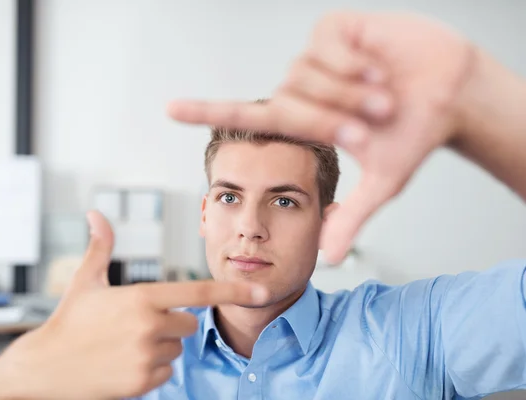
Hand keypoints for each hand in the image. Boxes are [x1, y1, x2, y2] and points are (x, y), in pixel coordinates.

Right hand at [0, 211, 267, 399]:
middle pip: (189, 324)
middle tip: (136, 326)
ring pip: (177, 349)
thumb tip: (95, 213)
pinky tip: (124, 363)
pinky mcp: (144, 381)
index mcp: (142, 296)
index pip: (198, 291)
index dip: (232, 290)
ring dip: (160, 347)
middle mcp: (150, 325)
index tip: (260, 291)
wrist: (44, 368)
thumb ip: (101, 246)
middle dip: (171, 324)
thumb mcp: (85, 280)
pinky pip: (166, 372)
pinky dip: (152, 368)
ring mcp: (147, 355)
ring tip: (124, 345)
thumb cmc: (68, 321)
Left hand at [166, 11, 475, 263]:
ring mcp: (315, 57)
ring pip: (308, 78)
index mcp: (304, 121)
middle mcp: (302, 88)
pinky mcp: (334, 29)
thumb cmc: (413, 134)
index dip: (207, 112)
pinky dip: (357, 65)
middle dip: (334, 121)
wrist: (451, 95)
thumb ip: (351, 217)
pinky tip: (378, 67)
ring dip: (351, 94)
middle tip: (374, 122)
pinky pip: (327, 49)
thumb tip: (328, 258)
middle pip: (289, 106)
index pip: (245, 116)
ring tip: (384, 95)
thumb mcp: (382, 182)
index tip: (171, 109)